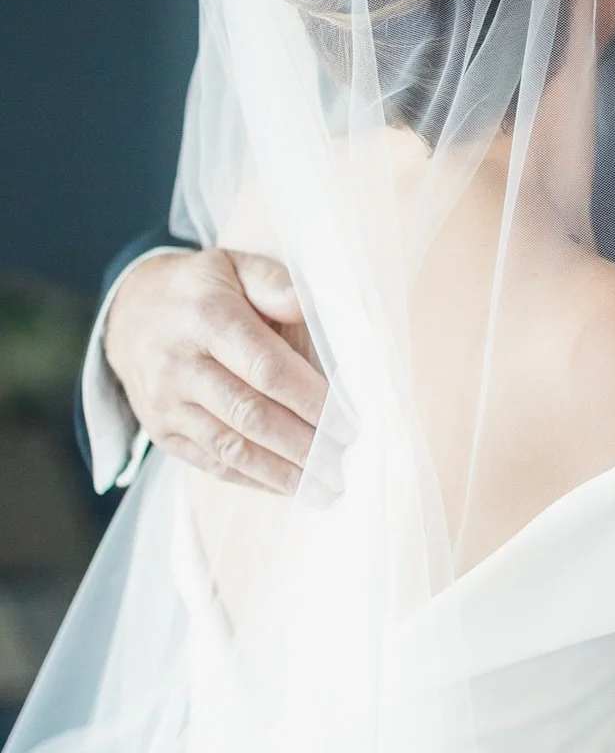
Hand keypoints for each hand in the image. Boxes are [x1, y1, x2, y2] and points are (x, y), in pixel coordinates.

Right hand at [104, 248, 327, 495]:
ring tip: (327, 486)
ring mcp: (166, 403)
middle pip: (251, 415)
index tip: (349, 420)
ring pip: (232, 448)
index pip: (266, 367)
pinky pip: (212, 464)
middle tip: (346, 462)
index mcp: (207, 317)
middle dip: (305, 444)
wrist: (128, 314)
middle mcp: (180, 364)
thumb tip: (306, 304)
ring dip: (284, 473)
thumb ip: (273, 282)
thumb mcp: (233, 266)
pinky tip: (291, 485)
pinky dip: (256, 479)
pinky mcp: (161, 432)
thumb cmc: (200, 290)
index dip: (310, 399)